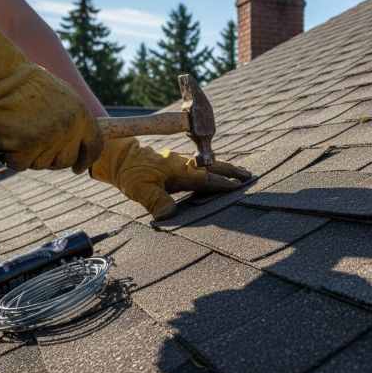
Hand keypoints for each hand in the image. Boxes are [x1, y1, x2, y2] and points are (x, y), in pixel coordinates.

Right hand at [0, 23, 102, 172]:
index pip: (94, 146)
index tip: (78, 168)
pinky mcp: (25, 147)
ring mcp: (48, 139)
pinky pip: (19, 164)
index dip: (86, 160)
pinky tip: (4, 140)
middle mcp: (69, 130)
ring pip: (41, 164)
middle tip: (34, 145)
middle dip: (51, 158)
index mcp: (82, 116)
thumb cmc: (26, 83)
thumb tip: (80, 141)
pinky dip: (9, 157)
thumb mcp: (62, 95)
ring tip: (17, 133)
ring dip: (28, 155)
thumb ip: (74, 118)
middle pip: (65, 161)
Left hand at [90, 137, 251, 219]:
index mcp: (177, 170)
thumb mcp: (138, 189)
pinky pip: (203, 167)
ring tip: (243, 174)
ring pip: (209, 165)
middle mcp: (183, 164)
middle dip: (231, 172)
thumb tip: (169, 215)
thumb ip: (155, 200)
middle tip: (250, 177)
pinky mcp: (181, 165)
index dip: (220, 183)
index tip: (236, 185)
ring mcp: (183, 163)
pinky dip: (216, 168)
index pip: (203, 178)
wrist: (122, 157)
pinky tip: (223, 173)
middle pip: (212, 167)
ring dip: (227, 169)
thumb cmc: (131, 173)